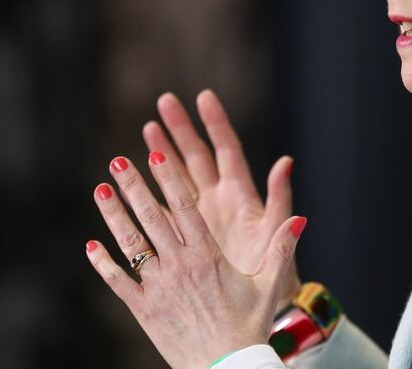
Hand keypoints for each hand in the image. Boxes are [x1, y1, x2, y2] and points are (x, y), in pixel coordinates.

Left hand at [86, 152, 307, 368]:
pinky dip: (103, 264)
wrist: (228, 368)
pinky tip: (90, 245)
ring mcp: (159, 287)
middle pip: (152, 218)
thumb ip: (282, 247)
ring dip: (114, 215)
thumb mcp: (269, 284)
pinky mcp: (144, 309)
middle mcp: (180, 266)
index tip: (155, 157)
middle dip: (134, 187)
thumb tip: (301, 218)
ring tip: (101, 190)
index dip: (168, 180)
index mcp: (208, 256)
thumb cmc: (249, 327)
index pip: (185, 208)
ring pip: (131, 244)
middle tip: (118, 161)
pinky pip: (118, 282)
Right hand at [143, 90, 301, 308]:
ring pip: (175, 181)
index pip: (227, 151)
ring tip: (146, 130)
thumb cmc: (276, 277)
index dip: (216, 124)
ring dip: (160, 156)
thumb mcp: (274, 236)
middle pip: (197, 158)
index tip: (203, 97)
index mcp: (241, 198)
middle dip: (181, 130)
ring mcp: (199, 220)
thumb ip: (279, 199)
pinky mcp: (182, 240)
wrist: (258, 314)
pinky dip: (144, 199)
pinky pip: (160, 214)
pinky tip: (125, 187)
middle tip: (164, 102)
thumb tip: (287, 160)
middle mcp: (219, 202)